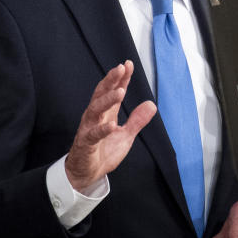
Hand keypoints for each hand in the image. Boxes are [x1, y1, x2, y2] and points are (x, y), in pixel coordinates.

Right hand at [65, 60, 156, 191]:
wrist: (86, 173)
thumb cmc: (103, 151)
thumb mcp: (125, 135)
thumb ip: (137, 120)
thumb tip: (151, 104)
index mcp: (106, 113)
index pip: (113, 91)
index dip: (121, 78)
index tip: (128, 64)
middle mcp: (96, 116)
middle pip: (101, 94)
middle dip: (111, 80)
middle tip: (120, 68)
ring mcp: (89, 128)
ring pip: (96, 110)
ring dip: (107, 100)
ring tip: (120, 92)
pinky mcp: (86, 143)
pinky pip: (93, 134)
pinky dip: (102, 129)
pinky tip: (112, 125)